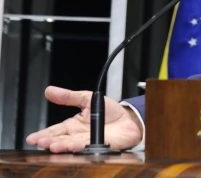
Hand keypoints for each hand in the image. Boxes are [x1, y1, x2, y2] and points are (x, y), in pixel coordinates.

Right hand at [25, 86, 142, 152]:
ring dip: (62, 147)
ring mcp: (88, 142)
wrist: (129, 118)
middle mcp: (78, 136)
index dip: (43, 135)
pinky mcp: (100, 146)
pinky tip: (74, 147)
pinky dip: (80, 148)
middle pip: (60, 140)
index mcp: (72, 125)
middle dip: (50, 142)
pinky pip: (88, 148)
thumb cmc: (109, 111)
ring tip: (53, 146)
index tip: (32, 138)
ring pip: (71, 146)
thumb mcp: (87, 98)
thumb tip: (50, 90)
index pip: (54, 131)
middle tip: (41, 142)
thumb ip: (68, 97)